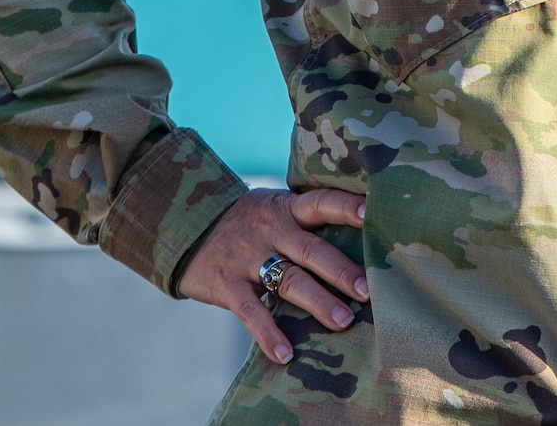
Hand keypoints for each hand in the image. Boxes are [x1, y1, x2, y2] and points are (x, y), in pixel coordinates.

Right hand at [176, 188, 368, 363]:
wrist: (186, 226)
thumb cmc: (247, 221)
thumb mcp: (273, 208)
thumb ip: (306, 221)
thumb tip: (362, 242)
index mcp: (286, 208)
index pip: (320, 202)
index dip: (345, 206)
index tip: (371, 213)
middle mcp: (270, 230)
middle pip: (311, 250)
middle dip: (341, 271)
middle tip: (368, 290)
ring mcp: (247, 257)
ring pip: (288, 280)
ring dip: (318, 302)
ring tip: (344, 322)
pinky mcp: (227, 284)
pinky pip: (251, 312)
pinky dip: (269, 334)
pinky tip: (286, 355)